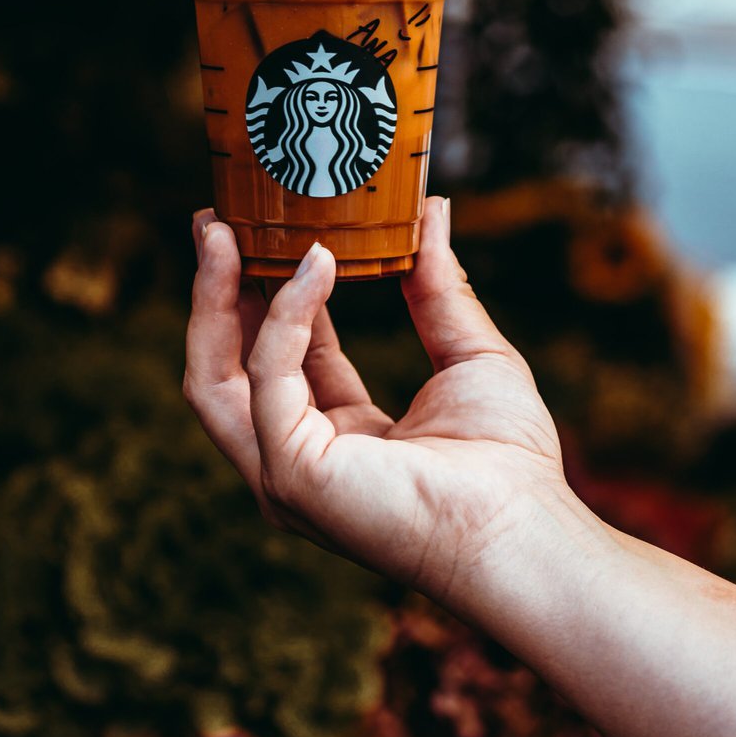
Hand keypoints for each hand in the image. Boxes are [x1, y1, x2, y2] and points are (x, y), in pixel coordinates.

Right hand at [184, 197, 566, 613]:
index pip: (281, 356)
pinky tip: (316, 264)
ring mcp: (283, 472)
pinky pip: (268, 375)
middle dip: (213, 291)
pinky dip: (285, 315)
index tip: (260, 231)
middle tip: (213, 221)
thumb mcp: (469, 352)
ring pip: (215, 374)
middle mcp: (296, 459)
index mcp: (336, 438)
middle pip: (224, 365)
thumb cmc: (509, 459)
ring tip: (220, 231)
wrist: (524, 527)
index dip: (270, 293)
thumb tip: (431, 209)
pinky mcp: (291, 471)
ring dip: (212, 297)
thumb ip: (437, 285)